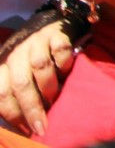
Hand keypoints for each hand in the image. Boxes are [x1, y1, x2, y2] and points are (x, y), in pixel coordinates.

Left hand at [0, 21, 76, 135]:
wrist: (54, 27)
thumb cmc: (37, 61)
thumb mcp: (22, 77)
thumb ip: (18, 95)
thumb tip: (25, 125)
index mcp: (4, 67)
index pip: (1, 93)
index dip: (13, 113)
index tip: (27, 128)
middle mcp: (17, 54)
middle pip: (20, 83)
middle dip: (32, 108)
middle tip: (42, 125)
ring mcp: (36, 42)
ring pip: (40, 66)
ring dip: (48, 86)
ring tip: (55, 97)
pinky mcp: (56, 34)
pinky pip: (61, 50)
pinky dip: (65, 63)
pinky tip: (67, 70)